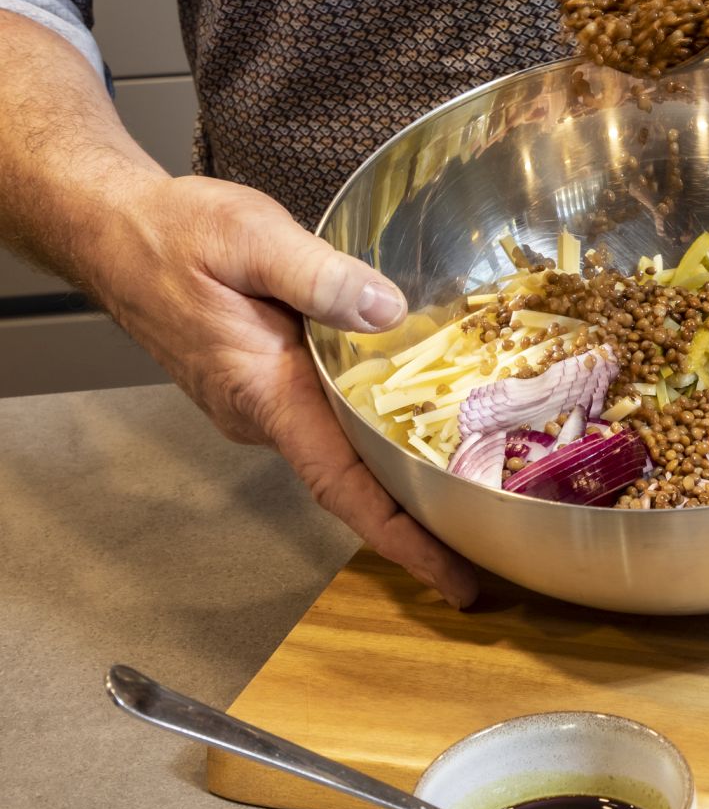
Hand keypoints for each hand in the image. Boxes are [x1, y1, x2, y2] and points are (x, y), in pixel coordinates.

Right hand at [91, 175, 479, 607]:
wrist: (110, 227)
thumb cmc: (172, 234)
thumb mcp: (251, 239)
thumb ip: (320, 276)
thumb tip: (389, 311)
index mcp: (266, 394)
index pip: (343, 486)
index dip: (402, 539)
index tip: (454, 581)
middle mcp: (265, 413)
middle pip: (356, 477)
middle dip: (423, 511)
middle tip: (497, 529)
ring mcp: (263, 402)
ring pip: (344, 444)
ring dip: (403, 464)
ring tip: (480, 474)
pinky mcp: (264, 380)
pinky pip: (329, 414)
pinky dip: (375, 422)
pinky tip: (422, 406)